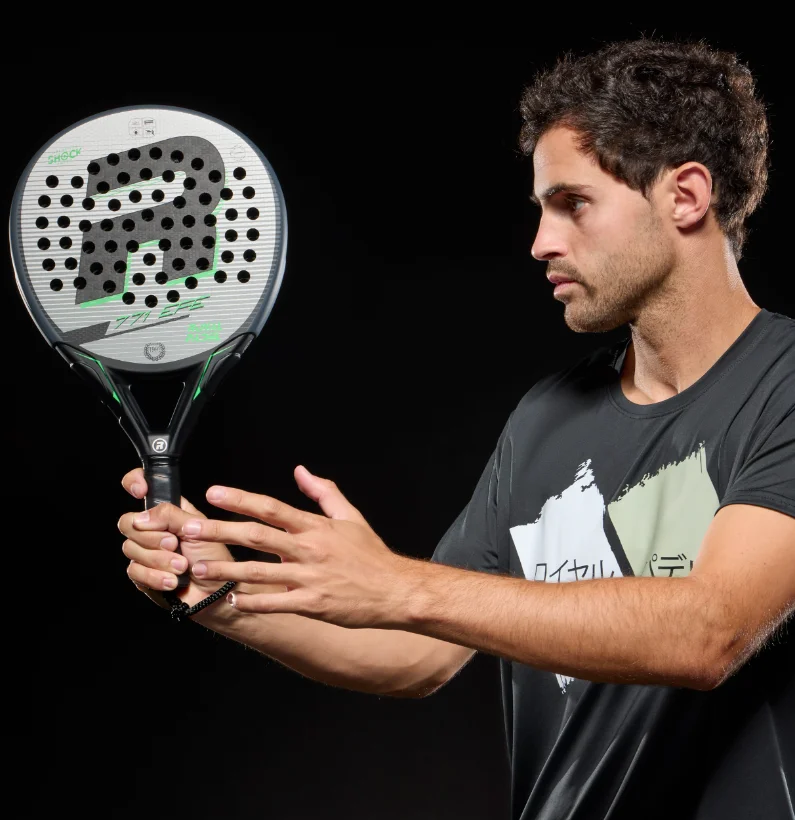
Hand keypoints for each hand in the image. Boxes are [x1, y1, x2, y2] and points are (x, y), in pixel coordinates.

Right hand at [117, 468, 238, 608]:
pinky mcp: (143, 575)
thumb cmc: (214, 557)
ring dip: (158, 559)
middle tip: (174, 544)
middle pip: (128, 522)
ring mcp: (145, 552)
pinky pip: (134, 571)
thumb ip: (170, 516)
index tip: (140, 491)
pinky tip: (173, 581)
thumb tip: (141, 518)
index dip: (134, 482)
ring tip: (181, 566)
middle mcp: (153, 529)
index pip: (140, 486)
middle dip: (151, 536)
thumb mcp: (198, 528)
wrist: (218, 591)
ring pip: (130, 548)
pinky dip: (155, 576)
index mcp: (167, 511)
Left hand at [182, 465, 419, 628]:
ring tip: (198, 567)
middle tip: (188, 529)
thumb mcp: (351, 517)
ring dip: (225, 570)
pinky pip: (275, 603)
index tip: (214, 493)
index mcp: (315, 527)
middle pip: (256, 536)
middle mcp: (308, 549)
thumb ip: (323, 493)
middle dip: (219, 530)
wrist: (395, 590)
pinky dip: (252, 602)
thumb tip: (301, 471)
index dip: (240, 499)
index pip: (271, 507)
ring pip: (258, 572)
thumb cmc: (371, 555)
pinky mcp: (312, 603)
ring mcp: (309, 577)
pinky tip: (232, 601)